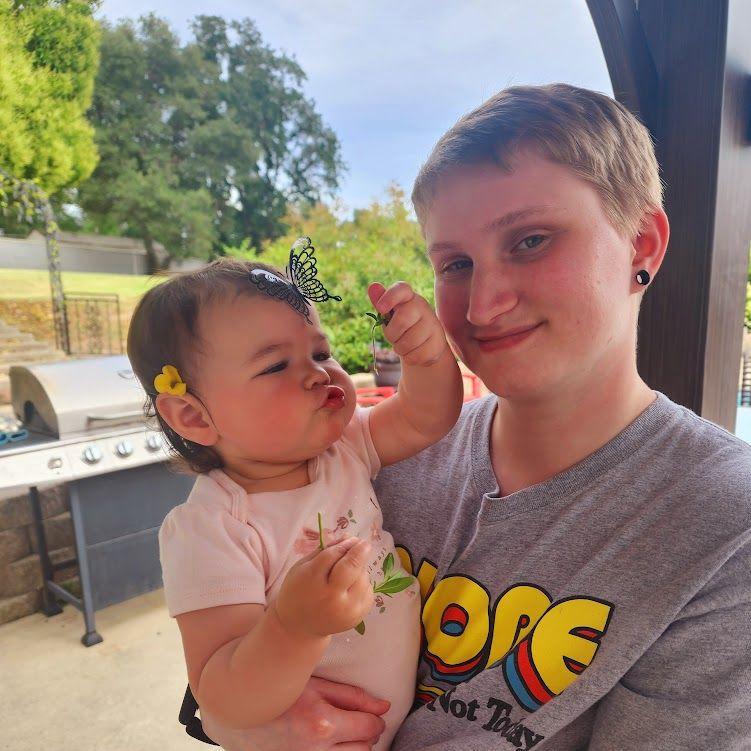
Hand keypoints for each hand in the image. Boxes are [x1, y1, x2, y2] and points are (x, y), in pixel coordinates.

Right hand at [201, 677, 389, 750]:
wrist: (237, 710)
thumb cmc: (278, 690)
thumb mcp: (316, 684)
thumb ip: (353, 696)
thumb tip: (385, 707)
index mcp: (323, 725)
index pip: (369, 728)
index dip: (375, 718)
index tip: (372, 713)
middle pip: (364, 750)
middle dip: (365, 734)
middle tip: (356, 721)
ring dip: (353, 748)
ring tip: (342, 732)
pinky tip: (329, 743)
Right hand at [274, 537, 373, 637]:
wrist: (299, 627)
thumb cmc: (299, 591)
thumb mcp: (303, 567)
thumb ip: (325, 551)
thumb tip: (349, 538)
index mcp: (312, 580)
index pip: (333, 555)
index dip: (344, 545)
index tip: (352, 539)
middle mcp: (331, 596)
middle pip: (352, 566)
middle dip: (361, 552)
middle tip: (364, 544)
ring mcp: (346, 610)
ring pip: (363, 578)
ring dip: (360, 569)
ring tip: (348, 573)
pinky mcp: (357, 618)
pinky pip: (368, 591)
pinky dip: (363, 584)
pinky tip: (351, 587)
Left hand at [368, 281, 448, 366]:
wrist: (424, 344)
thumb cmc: (401, 326)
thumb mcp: (389, 314)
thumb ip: (380, 301)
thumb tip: (373, 286)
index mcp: (408, 297)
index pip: (402, 289)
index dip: (390, 297)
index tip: (380, 308)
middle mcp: (422, 307)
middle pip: (403, 319)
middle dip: (392, 334)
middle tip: (393, 338)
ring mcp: (433, 324)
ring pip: (410, 341)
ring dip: (400, 349)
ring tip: (403, 346)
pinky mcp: (439, 342)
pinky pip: (418, 355)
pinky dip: (410, 358)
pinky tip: (413, 353)